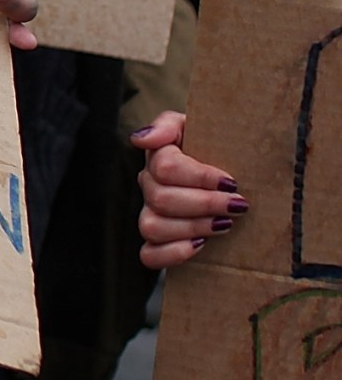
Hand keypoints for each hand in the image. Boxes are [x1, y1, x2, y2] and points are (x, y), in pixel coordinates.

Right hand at [133, 110, 245, 267]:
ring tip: (224, 224)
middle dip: (205, 204)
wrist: (234, 180)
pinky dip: (172, 253)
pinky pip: (149, 255)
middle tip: (238, 206)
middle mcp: (150, 186)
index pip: (165, 167)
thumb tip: (142, 140)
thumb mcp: (200, 126)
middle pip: (160, 198)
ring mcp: (151, 214)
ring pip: (152, 226)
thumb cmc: (219, 150)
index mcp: (159, 156)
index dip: (199, 177)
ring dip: (193, 227)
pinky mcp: (159, 242)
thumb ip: (169, 124)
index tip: (231, 182)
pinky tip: (199, 245)